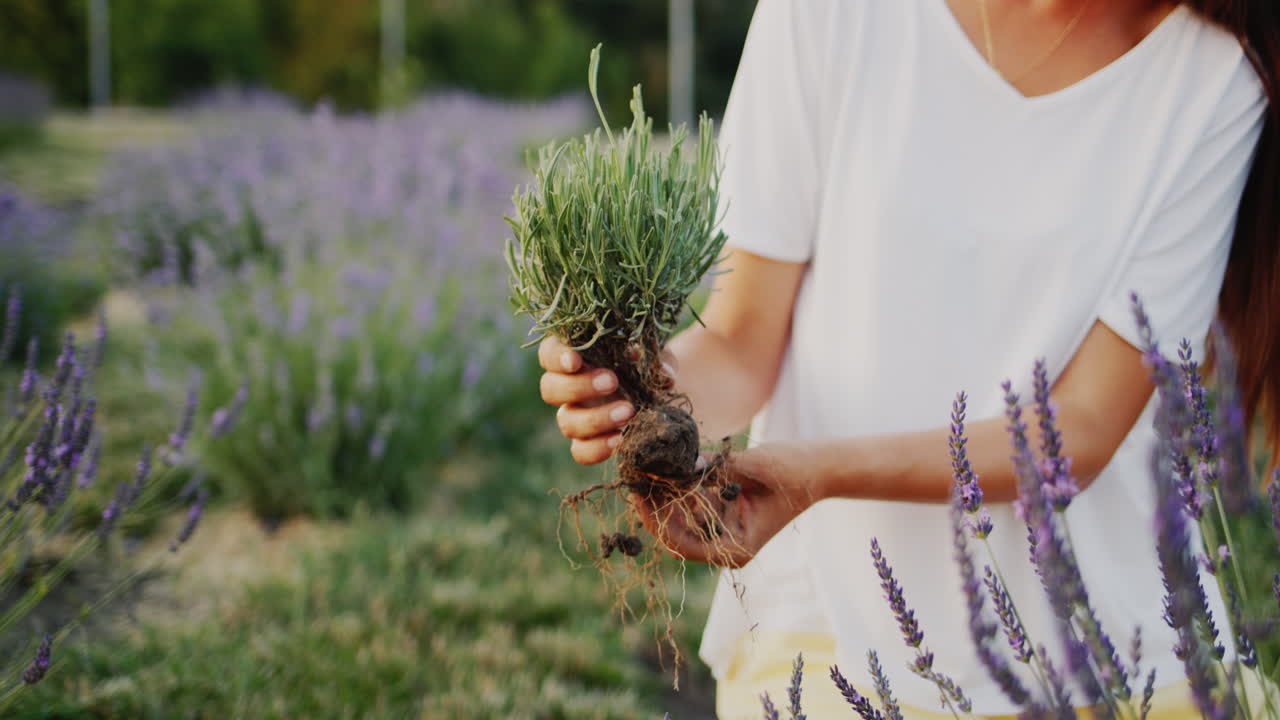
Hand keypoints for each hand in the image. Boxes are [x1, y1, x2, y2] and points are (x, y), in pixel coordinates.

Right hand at [538, 336, 676, 464]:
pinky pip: (580, 451)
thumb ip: (658, 361)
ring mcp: (574, 416)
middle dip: (579, 386)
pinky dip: (599, 447)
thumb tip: (662, 373)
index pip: (549, 353)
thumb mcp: (656, 358)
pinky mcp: (586, 442)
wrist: (657, 397)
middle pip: (550, 389)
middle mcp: (567, 387)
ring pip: (565, 421)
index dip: (557, 356)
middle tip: (611, 382)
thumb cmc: (647, 366)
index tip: (575, 360)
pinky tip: (621, 439)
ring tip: (628, 412)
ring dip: (595, 418)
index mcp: (574, 357)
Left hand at [631, 442, 818, 567]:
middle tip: (630, 472)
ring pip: (674, 516)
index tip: (637, 493)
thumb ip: (717, 468)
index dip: (655, 520)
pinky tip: (657, 462)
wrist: (816, 468)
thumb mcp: (754, 467)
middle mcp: (722, 545)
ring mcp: (718, 529)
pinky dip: (672, 484)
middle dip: (651, 503)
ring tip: (637, 463)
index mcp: (733, 549)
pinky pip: (685, 501)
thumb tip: (681, 462)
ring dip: (657, 492)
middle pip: (672, 531)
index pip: (681, 544)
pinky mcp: (716, 510)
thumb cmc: (792, 471)